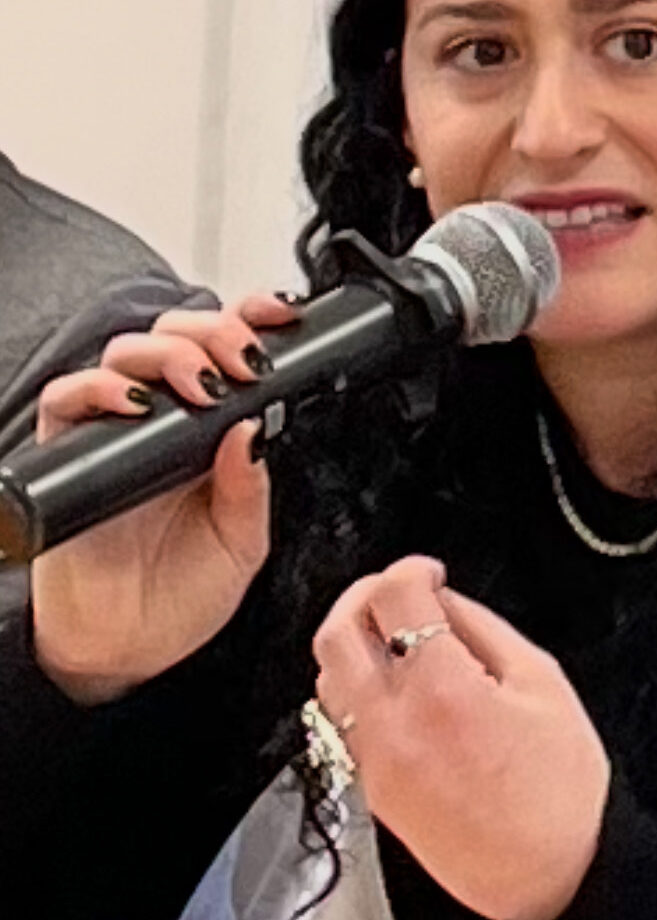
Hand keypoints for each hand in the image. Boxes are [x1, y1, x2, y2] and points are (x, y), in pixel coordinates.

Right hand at [30, 292, 300, 703]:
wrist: (129, 649)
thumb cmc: (185, 592)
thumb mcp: (243, 541)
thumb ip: (250, 487)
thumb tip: (253, 428)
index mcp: (213, 427)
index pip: (226, 348)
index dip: (250, 317)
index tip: (279, 316)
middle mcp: (163, 417)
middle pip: (177, 332)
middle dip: (215, 330)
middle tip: (243, 361)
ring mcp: (114, 429)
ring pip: (127, 351)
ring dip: (168, 352)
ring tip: (200, 385)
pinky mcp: (68, 453)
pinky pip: (67, 399)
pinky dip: (97, 388)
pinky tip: (131, 405)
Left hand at [312, 556, 610, 919]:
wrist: (549, 876)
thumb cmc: (558, 791)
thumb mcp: (540, 681)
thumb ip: (483, 628)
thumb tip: (445, 599)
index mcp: (443, 691)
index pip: (394, 596)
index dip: (412, 567)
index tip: (430, 571)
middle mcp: (395, 726)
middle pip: (338, 632)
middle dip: (366, 593)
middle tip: (399, 588)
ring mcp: (375, 761)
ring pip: (328, 676)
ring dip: (354, 640)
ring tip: (394, 632)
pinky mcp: (372, 789)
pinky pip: (340, 720)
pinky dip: (354, 686)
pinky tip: (392, 682)